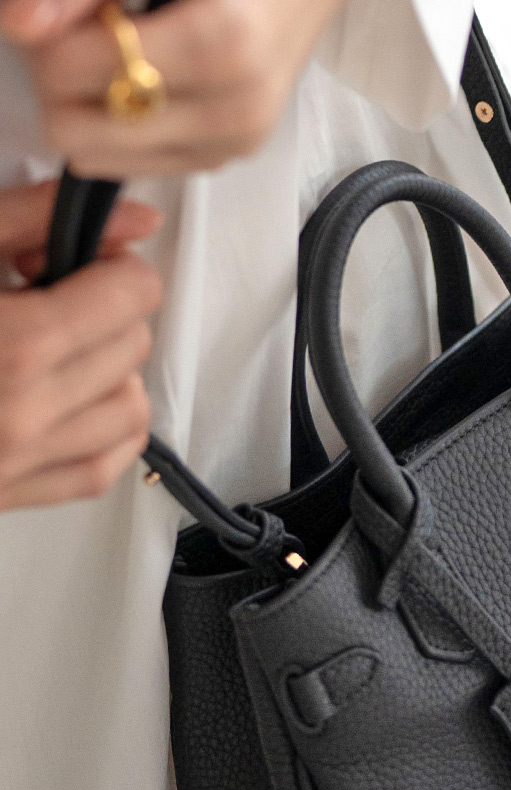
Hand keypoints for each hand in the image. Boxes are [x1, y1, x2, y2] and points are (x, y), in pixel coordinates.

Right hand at [0, 180, 162, 510]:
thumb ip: (35, 218)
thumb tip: (137, 218)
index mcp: (15, 343)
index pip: (133, 294)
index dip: (110, 268)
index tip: (78, 266)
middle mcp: (28, 413)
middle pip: (134, 344)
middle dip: (100, 316)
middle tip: (42, 306)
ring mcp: (26, 462)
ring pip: (133, 406)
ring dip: (105, 373)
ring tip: (50, 355)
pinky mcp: (21, 494)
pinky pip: (110, 460)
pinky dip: (105, 428)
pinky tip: (62, 401)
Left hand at [1, 0, 349, 177]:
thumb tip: (19, 25)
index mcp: (220, 45)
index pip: (78, 72)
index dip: (49, 43)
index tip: (69, 16)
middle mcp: (234, 109)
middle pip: (81, 133)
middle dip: (62, 87)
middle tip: (82, 42)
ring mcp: (233, 144)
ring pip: (102, 160)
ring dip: (89, 114)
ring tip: (113, 65)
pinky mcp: (227, 160)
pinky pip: (136, 167)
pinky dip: (120, 132)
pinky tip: (142, 89)